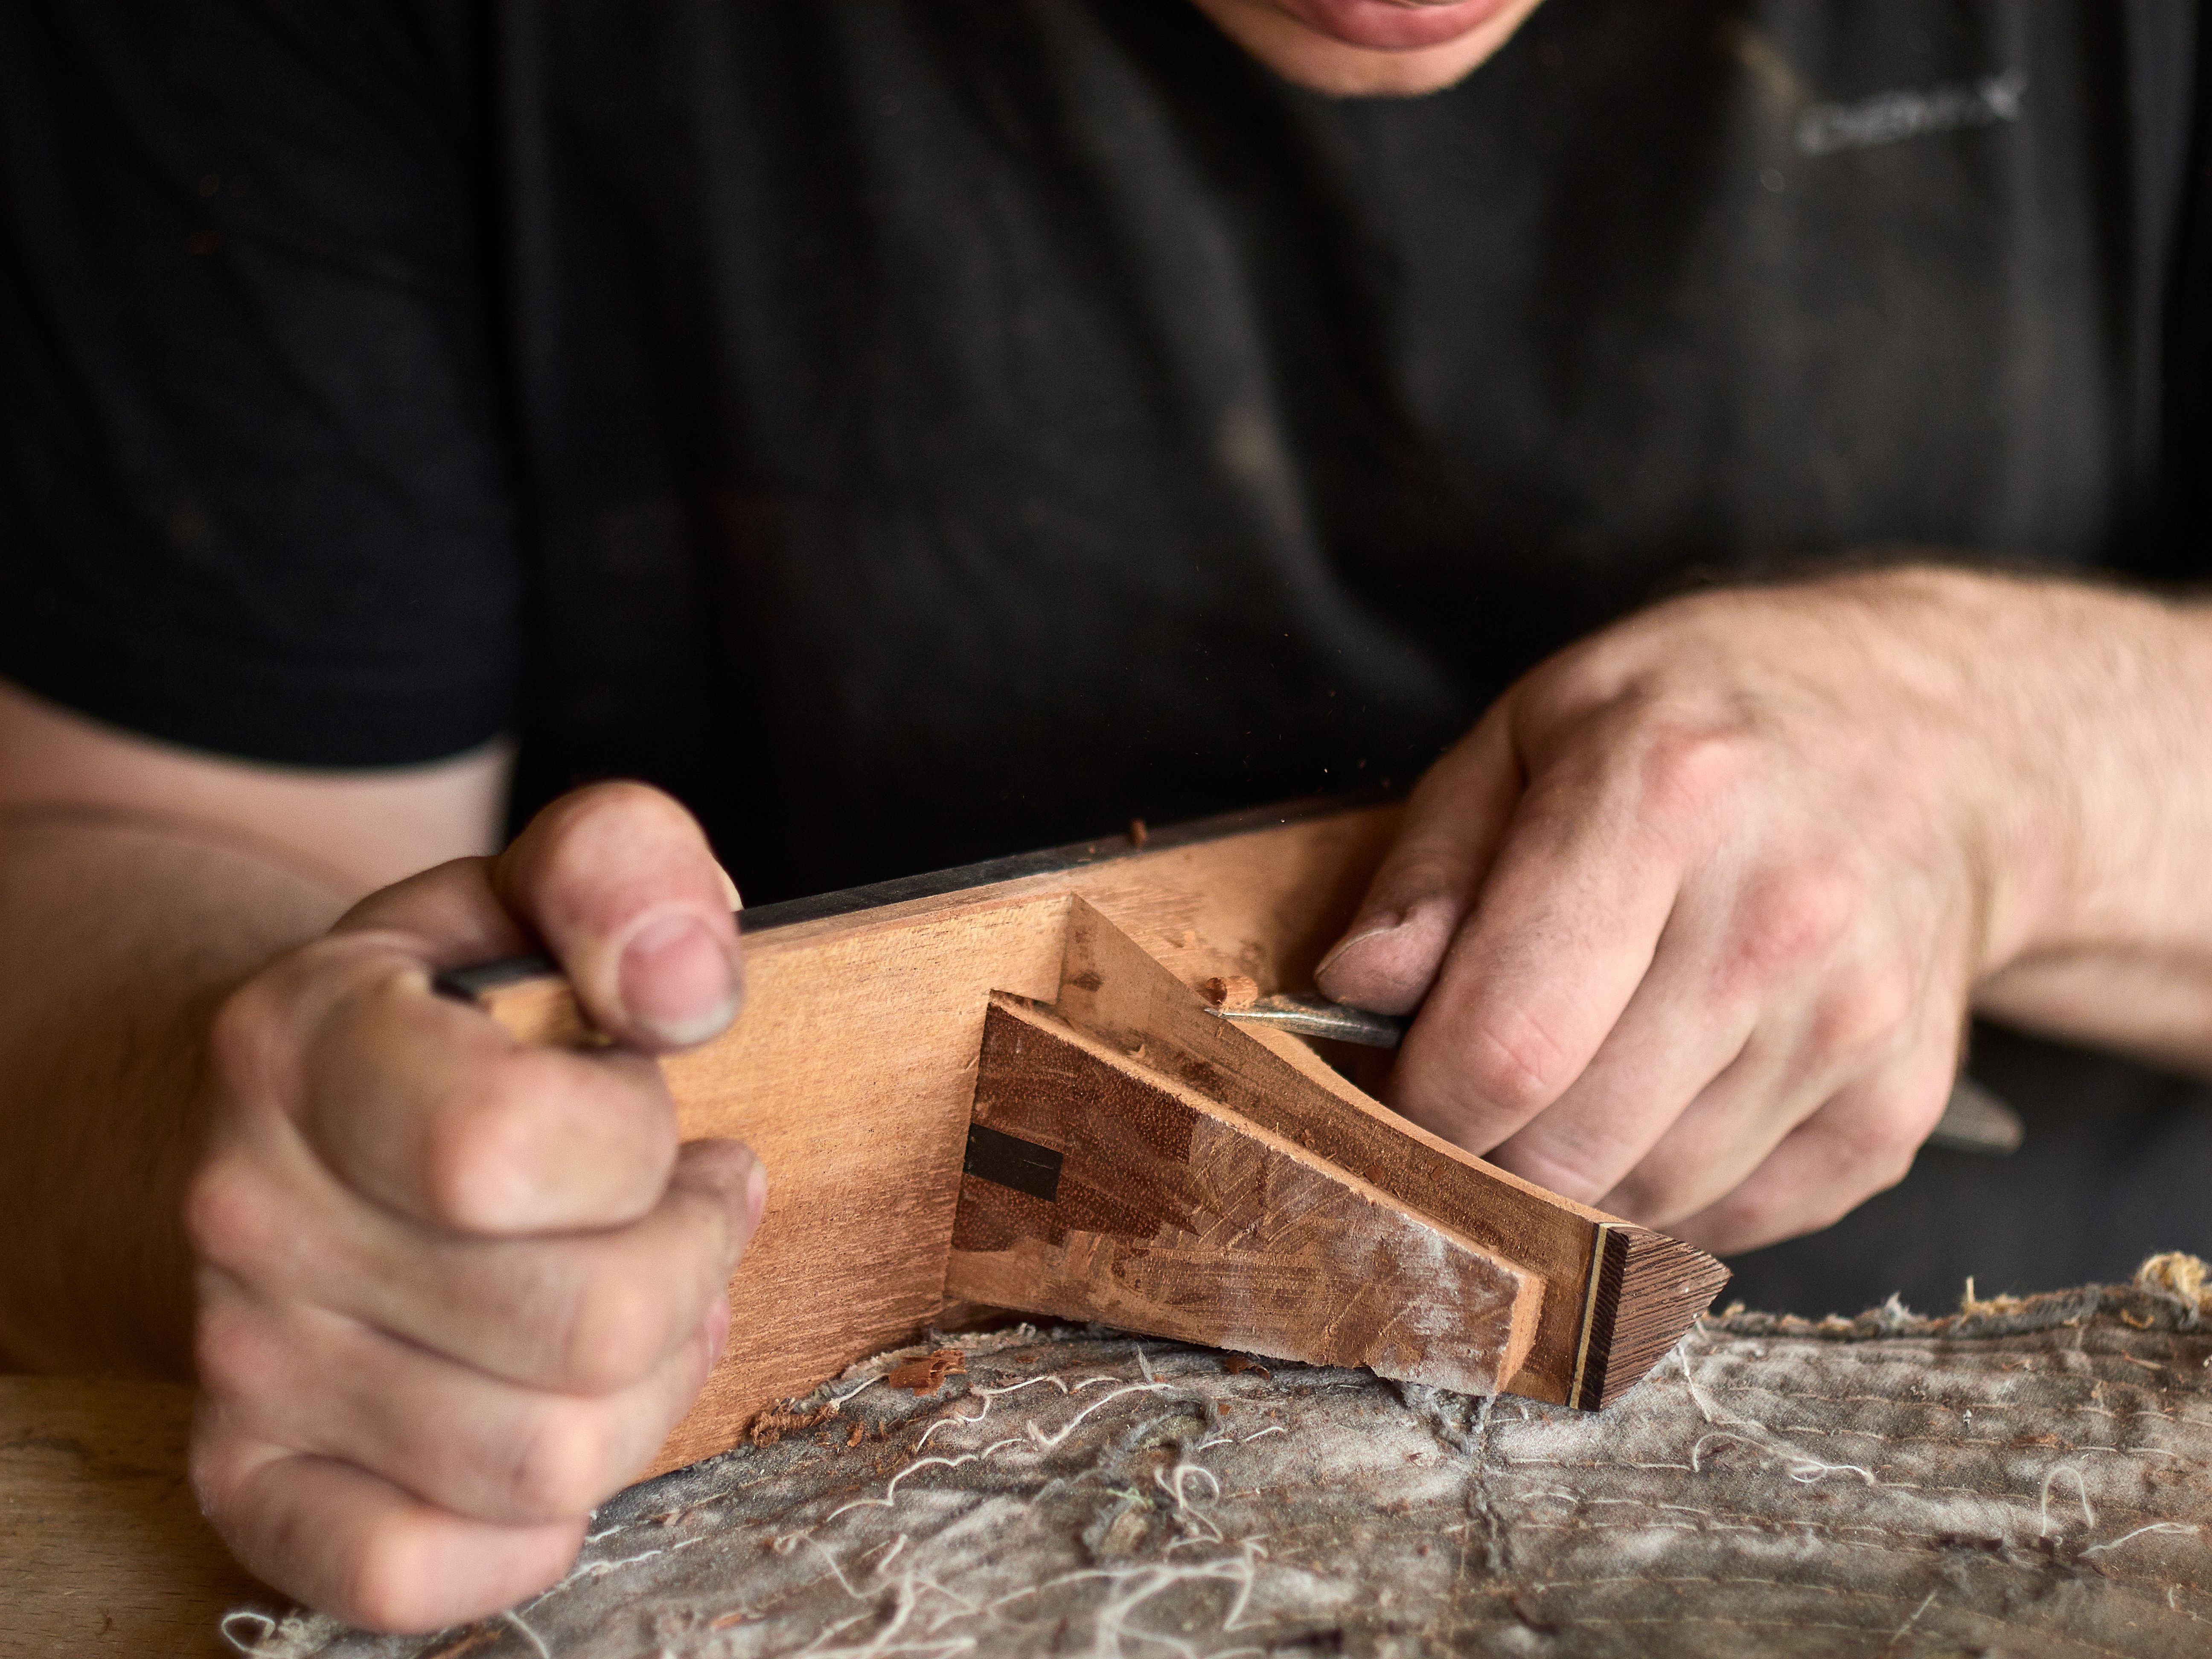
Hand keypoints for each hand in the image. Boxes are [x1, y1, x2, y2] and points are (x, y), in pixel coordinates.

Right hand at [185, 783, 759, 1631]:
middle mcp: (247, 1213)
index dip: (643, 1140)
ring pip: (548, 1461)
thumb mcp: (533, 892)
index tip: (662, 1114)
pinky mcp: (254, 1481)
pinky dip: (531, 1525)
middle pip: (583, 1327)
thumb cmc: (449, 1013)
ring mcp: (244, 1363)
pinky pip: (414, 1574)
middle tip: (687, 1210)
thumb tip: (688, 984)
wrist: (295, 1109)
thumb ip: (626, 872)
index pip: (507, 1145)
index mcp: (299, 1045)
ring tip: (644, 1297)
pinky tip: (567, 1416)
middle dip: (692, 1263)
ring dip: (650, 1381)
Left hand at [1317, 570, 2039, 1254]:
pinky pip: (1733, 1225)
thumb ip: (1431, 868)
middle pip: (1567, 1149)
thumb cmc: (1705, 723)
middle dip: (1477, 1152)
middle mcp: (1776, 919)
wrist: (1943, 741)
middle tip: (1462, 1095)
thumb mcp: (1534, 730)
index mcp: (1665, 799)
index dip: (1414, 1101)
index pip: (1504, 1043)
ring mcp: (1852, 1024)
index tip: (1389, 1083)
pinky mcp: (1896, 1107)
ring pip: (1644, 1204)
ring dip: (1570, 1181)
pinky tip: (1658, 1102)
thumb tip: (1354, 992)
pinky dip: (1666, 1195)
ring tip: (1564, 1085)